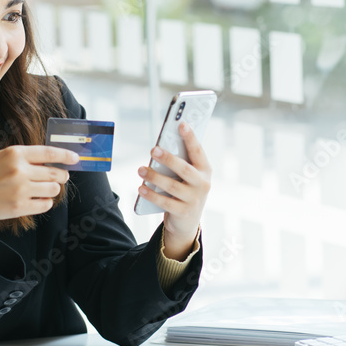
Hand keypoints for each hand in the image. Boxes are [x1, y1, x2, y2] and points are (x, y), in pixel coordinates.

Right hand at [0, 145, 76, 260]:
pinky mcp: (20, 206)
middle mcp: (18, 170)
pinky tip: (35, 200)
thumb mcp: (2, 157)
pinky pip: (46, 204)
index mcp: (14, 153)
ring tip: (41, 189)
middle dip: (62, 175)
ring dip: (51, 189)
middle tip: (61, 177)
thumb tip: (53, 159)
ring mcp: (20, 189)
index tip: (76, 158)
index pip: (49, 152)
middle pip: (55, 173)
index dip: (66, 155)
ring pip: (53, 189)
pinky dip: (44, 202)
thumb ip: (25, 157)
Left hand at [137, 123, 210, 259]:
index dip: (190, 137)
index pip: (197, 151)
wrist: (188, 221)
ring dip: (154, 176)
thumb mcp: (188, 176)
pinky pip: (165, 202)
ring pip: (172, 186)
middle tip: (153, 149)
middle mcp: (203, 184)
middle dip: (168, 158)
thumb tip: (161, 146)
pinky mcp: (184, 212)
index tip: (181, 123)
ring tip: (140, 169)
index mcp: (205, 170)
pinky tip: (141, 188)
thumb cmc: (185, 190)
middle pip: (184, 169)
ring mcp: (194, 199)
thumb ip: (180, 162)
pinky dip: (152, 195)